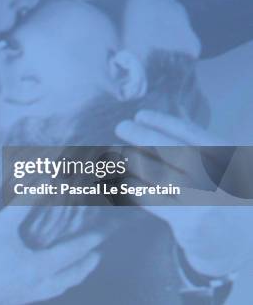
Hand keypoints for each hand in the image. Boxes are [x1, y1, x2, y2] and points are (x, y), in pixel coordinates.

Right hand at [0, 205, 103, 303]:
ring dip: (73, 276)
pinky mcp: (18, 299)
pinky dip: (57, 284)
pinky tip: (49, 278)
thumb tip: (43, 184)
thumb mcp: (1, 227)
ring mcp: (29, 295)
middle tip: (96, 254)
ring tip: (79, 267)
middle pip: (72, 275)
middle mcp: (39, 285)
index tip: (101, 235)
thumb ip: (23, 205)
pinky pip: (47, 293)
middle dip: (86, 264)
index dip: (88, 242)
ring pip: (60, 287)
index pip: (72, 253)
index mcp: (39, 267)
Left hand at [115, 109, 252, 275]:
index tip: (140, 115)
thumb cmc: (224, 197)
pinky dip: (134, 188)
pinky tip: (124, 180)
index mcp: (229, 159)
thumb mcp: (224, 168)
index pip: (191, 133)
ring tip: (117, 153)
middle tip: (121, 126)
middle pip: (172, 151)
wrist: (241, 244)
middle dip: (142, 135)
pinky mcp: (189, 223)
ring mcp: (203, 201)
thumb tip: (156, 125)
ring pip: (158, 175)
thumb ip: (199, 148)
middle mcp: (218, 179)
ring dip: (133, 161)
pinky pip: (153, 200)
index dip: (163, 122)